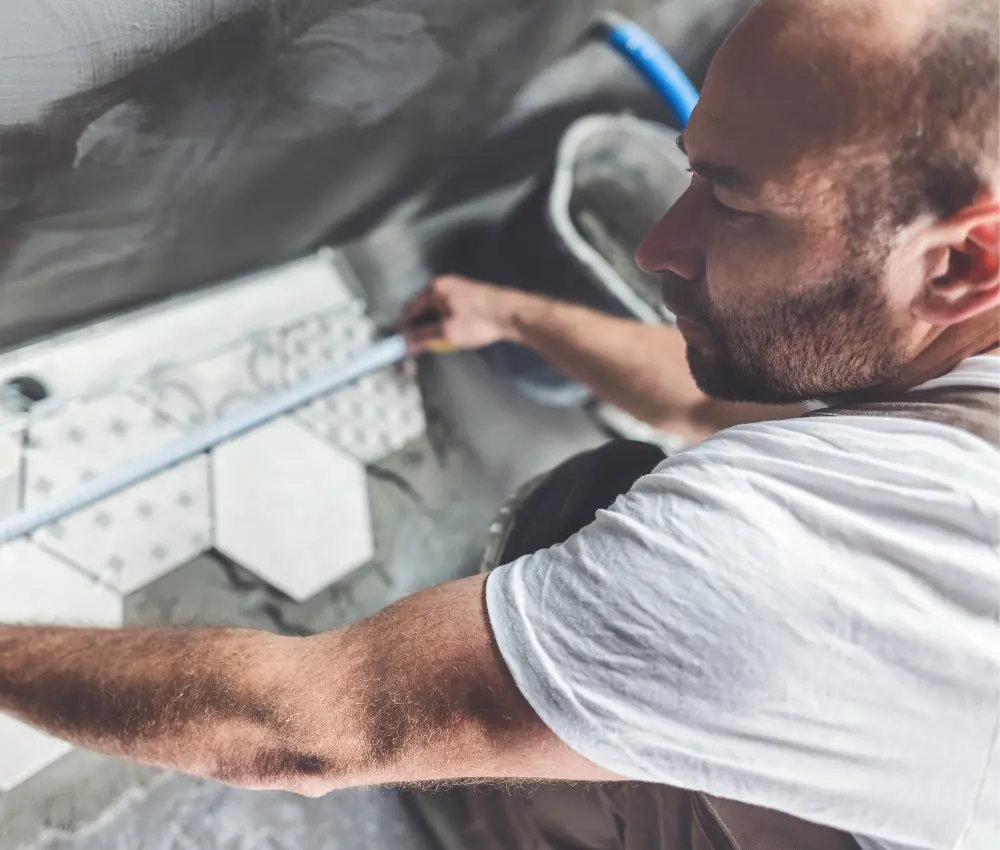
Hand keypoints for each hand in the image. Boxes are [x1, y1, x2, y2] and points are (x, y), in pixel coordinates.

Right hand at [399, 275, 530, 352]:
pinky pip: (449, 309)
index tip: (404, 344)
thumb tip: (403, 343)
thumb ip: (422, 337)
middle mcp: (444, 283)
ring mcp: (458, 287)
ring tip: (438, 341)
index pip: (410, 309)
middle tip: (421, 345)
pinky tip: (453, 333)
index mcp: (434, 288)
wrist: (512, 314)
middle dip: (420, 327)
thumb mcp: (447, 332)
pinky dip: (446, 321)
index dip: (405, 328)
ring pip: (437, 309)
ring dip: (434, 325)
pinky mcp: (470, 295)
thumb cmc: (477, 321)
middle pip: (423, 308)